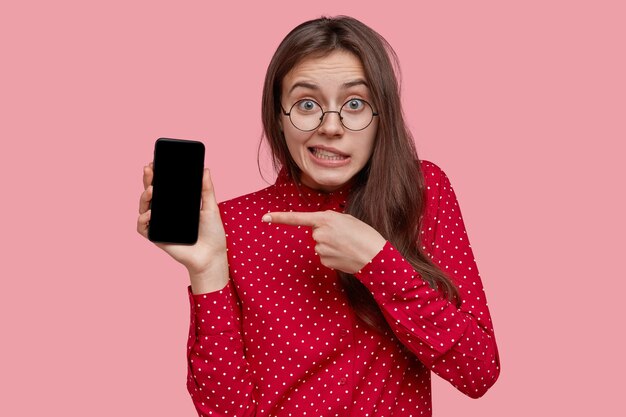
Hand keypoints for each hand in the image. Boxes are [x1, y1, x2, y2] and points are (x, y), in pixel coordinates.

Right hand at [137, 163, 227, 292]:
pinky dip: (143, 219)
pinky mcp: (157, 237)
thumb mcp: (211, 208)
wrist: (212, 256)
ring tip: (151, 190)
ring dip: (144, 197)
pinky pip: (143, 227)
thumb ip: (207, 189)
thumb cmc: (212, 233)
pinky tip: (150, 214)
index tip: (154, 162)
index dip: (156, 174)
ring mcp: (160, 224)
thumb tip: (206, 169)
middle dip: (147, 180)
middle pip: (151, 193)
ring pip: (144, 207)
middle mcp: (165, 212)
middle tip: (149, 169)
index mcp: (177, 204)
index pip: (163, 186)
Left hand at [262, 210, 385, 273]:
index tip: (264, 218)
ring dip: (331, 246)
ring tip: (347, 245)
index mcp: (325, 218)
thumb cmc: (364, 235)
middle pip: (315, 233)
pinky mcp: (324, 261)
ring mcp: (321, 248)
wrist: (376, 256)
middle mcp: (320, 233)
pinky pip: (324, 256)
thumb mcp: (347, 220)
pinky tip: (345, 255)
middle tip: (344, 236)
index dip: (279, 218)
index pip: (297, 218)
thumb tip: (319, 229)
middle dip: (326, 234)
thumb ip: (330, 221)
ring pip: (319, 246)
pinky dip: (333, 256)